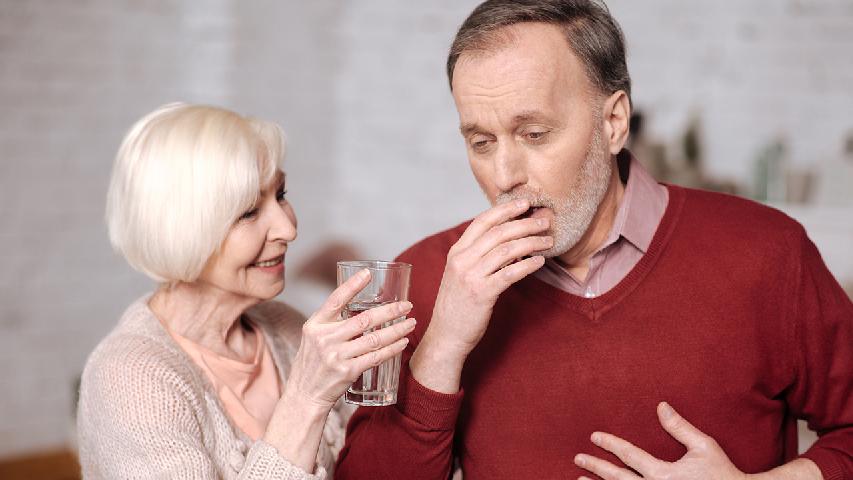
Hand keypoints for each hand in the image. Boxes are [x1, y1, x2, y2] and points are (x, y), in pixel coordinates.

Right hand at [283, 268, 415, 410]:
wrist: (304, 394)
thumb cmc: (313, 363)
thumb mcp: (314, 337)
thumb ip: (332, 322)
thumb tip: (361, 307)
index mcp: (315, 325)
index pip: (335, 300)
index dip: (352, 286)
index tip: (368, 273)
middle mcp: (325, 338)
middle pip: (363, 320)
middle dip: (390, 311)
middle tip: (407, 305)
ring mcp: (336, 356)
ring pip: (374, 339)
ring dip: (397, 330)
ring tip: (411, 322)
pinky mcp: (348, 372)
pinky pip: (376, 357)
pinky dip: (392, 348)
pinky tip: (403, 342)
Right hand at [411, 199, 550, 391]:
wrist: (446, 335)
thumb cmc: (458, 305)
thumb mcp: (461, 274)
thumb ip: (478, 256)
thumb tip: (508, 240)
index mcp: (456, 252)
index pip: (482, 221)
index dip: (505, 209)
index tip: (525, 203)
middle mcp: (462, 260)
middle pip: (498, 232)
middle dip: (525, 224)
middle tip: (544, 222)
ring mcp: (471, 276)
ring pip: (506, 249)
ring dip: (531, 242)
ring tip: (547, 241)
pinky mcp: (482, 293)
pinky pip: (510, 273)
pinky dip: (528, 264)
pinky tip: (540, 262)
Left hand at [574, 402, 746, 479]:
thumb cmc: (722, 473)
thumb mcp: (704, 446)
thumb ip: (680, 427)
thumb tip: (661, 405)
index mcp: (664, 474)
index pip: (629, 455)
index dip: (610, 444)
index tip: (594, 436)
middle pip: (617, 478)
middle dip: (596, 467)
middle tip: (578, 458)